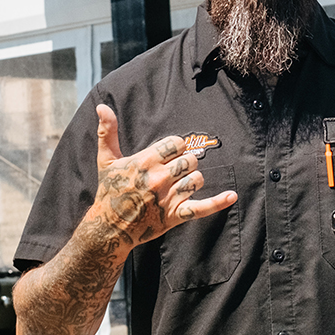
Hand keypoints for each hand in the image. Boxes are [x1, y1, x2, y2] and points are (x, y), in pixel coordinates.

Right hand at [88, 104, 236, 247]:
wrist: (109, 227)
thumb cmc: (109, 191)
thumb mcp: (106, 160)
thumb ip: (108, 132)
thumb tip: (102, 106)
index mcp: (145, 161)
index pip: (177, 143)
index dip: (175, 147)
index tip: (168, 154)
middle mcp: (159, 178)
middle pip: (190, 159)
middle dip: (184, 163)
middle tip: (171, 172)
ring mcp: (168, 198)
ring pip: (197, 179)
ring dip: (192, 180)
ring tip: (179, 185)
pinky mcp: (175, 216)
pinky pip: (201, 207)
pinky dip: (218, 202)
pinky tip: (232, 195)